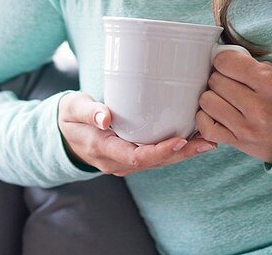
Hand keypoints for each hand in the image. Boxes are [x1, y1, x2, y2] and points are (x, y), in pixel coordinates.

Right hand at [57, 91, 216, 175]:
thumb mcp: (73, 108)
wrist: (62, 135)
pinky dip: (175, 150)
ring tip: (209, 141)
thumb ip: (89, 111)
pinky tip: (194, 140)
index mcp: (103, 149)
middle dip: (183, 154)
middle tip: (209, 141)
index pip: (136, 156)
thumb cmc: (69, 117)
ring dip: (184, 153)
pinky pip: (156, 157)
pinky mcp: (131, 157)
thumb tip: (105, 117)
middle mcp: (116, 162)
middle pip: (155, 162)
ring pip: (158, 162)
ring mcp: (124, 162)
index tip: (181, 139)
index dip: (161, 151)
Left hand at [196, 50, 271, 164]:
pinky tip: (216, 114)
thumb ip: (247, 64)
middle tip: (229, 84)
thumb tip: (216, 58)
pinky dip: (205, 118)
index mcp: (269, 82)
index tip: (228, 66)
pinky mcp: (238, 142)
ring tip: (223, 99)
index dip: (223, 61)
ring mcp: (247, 127)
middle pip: (215, 81)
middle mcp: (258, 106)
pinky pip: (206, 126)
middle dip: (219, 79)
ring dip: (212, 98)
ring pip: (207, 101)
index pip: (225, 61)